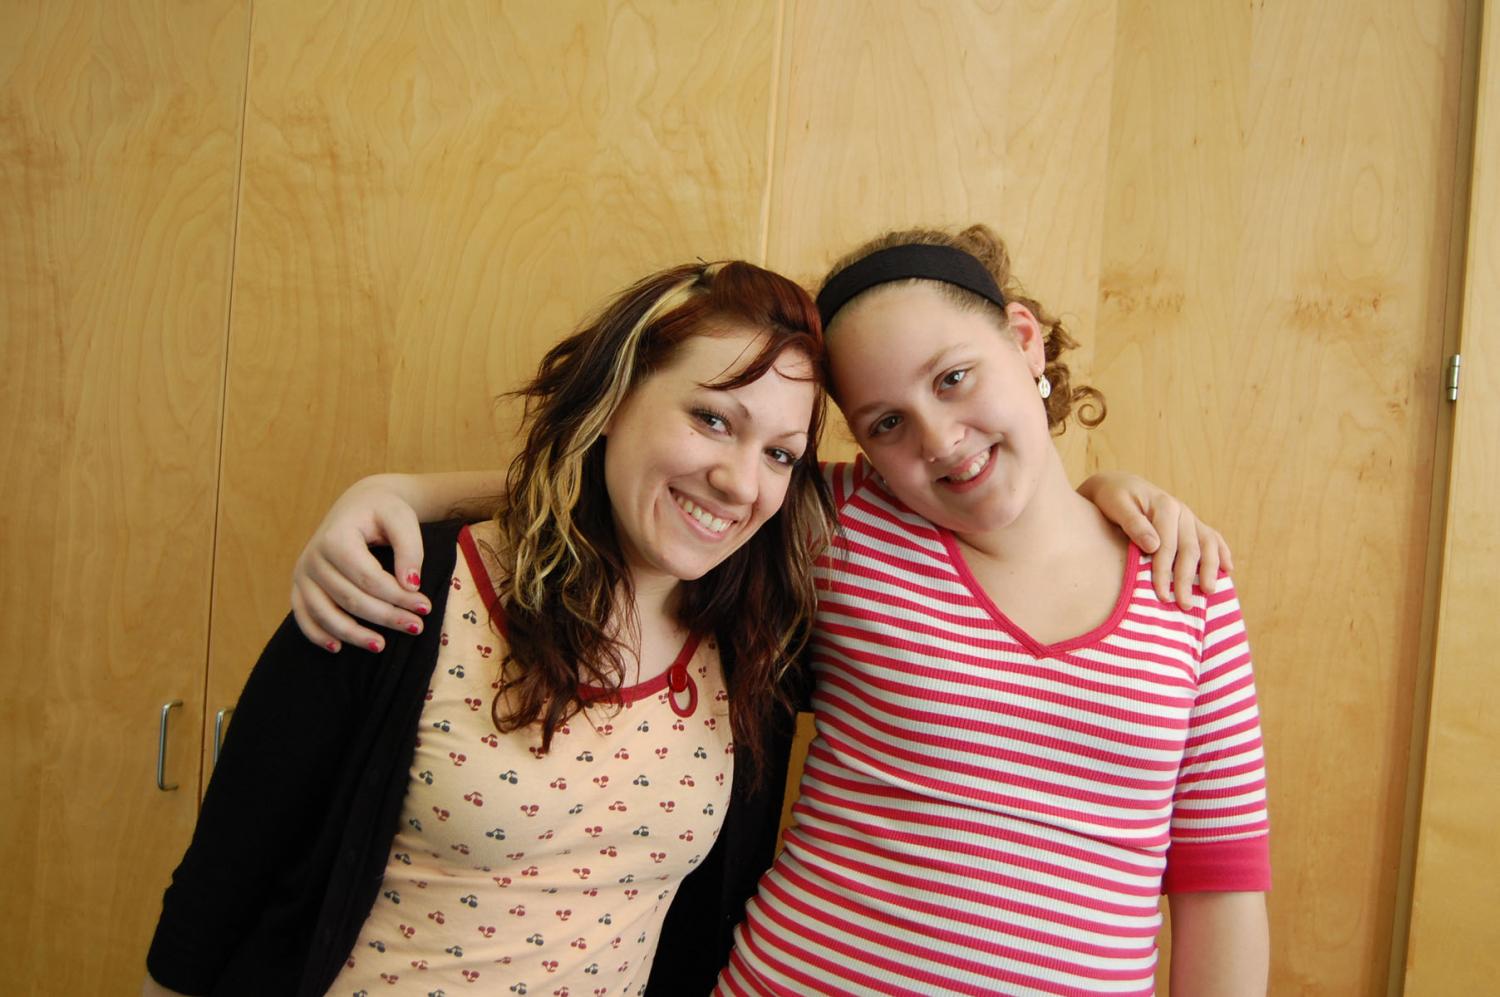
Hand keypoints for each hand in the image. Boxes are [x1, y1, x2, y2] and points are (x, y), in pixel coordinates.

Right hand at [290, 474, 430, 652]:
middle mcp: (313, 557)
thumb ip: (410, 549)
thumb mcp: (402, 518)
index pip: (369, 578)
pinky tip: (339, 648)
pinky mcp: (299, 586)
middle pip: (351, 598)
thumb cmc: (383, 511)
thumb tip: (411, 585)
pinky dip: (318, 635)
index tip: (426, 607)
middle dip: (386, 617)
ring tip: (381, 646)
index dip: (398, 597)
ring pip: (326, 613)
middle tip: (417, 627)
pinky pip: (303, 617)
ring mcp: (303, 574)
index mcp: (336, 537)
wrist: (359, 504)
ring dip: (354, 634)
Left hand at [1078, 471, 1233, 609]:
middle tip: (1184, 604)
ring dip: (1210, 569)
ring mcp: (1190, 518)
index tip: (1161, 595)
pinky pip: (1213, 538)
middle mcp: (1182, 511)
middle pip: (1190, 549)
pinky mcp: (1192, 524)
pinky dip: (1222, 553)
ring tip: (1209, 593)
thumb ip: (1134, 524)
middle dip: (1187, 579)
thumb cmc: (1113, 498)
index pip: (1167, 545)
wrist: (1119, 485)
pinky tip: (1227, 569)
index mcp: (1164, 506)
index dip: (1164, 572)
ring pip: (1207, 544)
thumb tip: (1153, 546)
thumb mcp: (1117, 506)